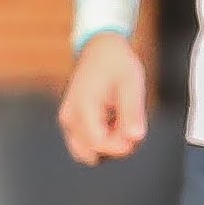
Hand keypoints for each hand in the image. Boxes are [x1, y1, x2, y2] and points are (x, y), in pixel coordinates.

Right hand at [59, 34, 149, 163]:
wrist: (100, 49)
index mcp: (83, 106)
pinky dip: (101, 140)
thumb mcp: (131, 84)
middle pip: (91, 155)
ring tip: (119, 120)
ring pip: (88, 153)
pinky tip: (112, 121)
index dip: (121, 146)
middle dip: (114, 147)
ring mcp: (67, 121)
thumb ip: (133, 112)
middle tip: (128, 125)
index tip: (136, 133)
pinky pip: (86, 145)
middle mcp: (69, 118)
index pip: (99, 145)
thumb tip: (135, 138)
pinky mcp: (70, 123)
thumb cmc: (116, 63)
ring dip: (108, 145)